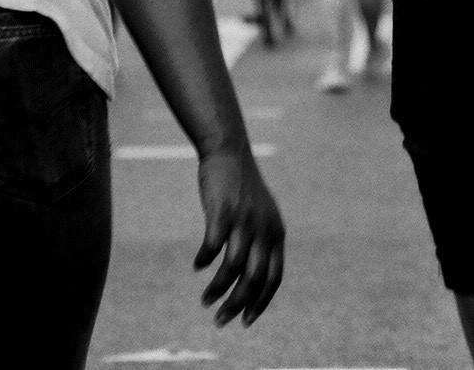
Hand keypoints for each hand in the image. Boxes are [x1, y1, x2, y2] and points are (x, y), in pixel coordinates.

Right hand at [194, 140, 284, 325]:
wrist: (229, 151)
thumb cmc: (242, 188)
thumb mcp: (262, 216)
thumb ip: (263, 243)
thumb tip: (254, 281)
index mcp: (276, 233)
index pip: (274, 278)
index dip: (260, 303)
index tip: (245, 321)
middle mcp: (264, 229)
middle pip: (253, 279)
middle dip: (237, 305)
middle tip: (220, 320)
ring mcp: (244, 220)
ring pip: (232, 268)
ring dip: (218, 289)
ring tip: (206, 301)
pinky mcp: (223, 211)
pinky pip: (213, 246)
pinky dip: (205, 260)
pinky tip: (197, 266)